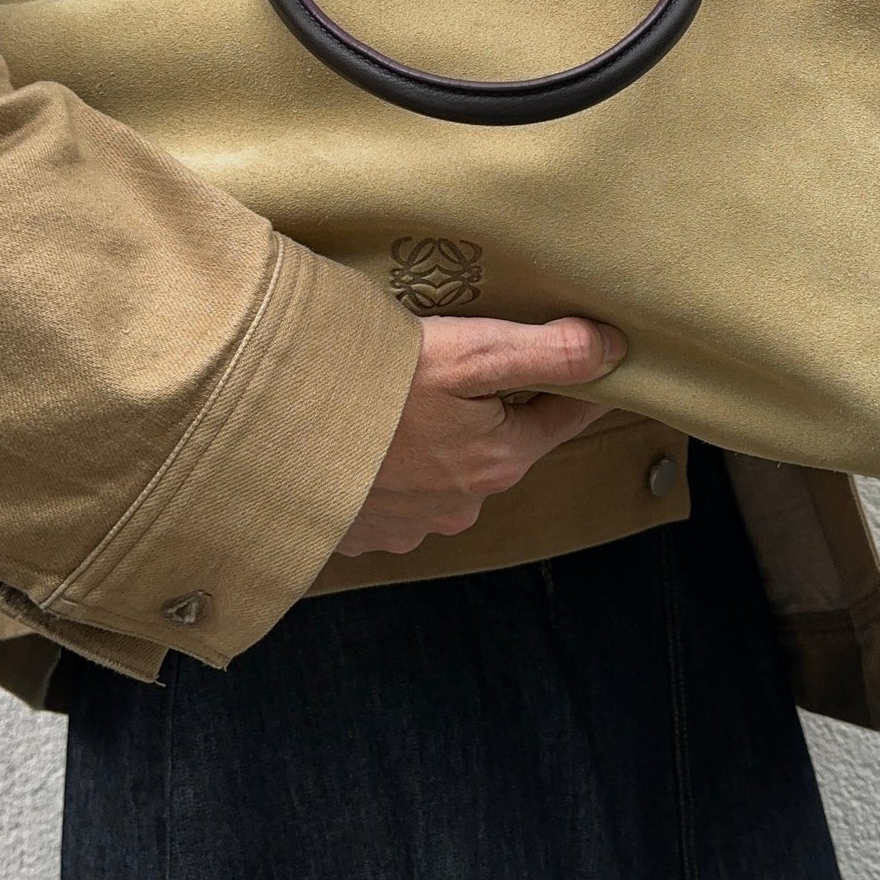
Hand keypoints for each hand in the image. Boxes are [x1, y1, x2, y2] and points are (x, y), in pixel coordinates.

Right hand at [335, 314, 622, 555]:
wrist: (264, 432)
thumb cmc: (370, 386)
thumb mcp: (467, 353)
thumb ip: (545, 351)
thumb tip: (615, 350)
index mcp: (497, 461)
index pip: (564, 415)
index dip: (575, 378)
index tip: (589, 354)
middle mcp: (462, 504)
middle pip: (501, 442)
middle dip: (494, 406)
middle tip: (467, 359)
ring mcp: (408, 524)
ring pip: (446, 469)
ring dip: (437, 438)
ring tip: (408, 394)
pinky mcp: (361, 529)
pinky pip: (395, 490)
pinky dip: (390, 462)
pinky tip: (368, 430)